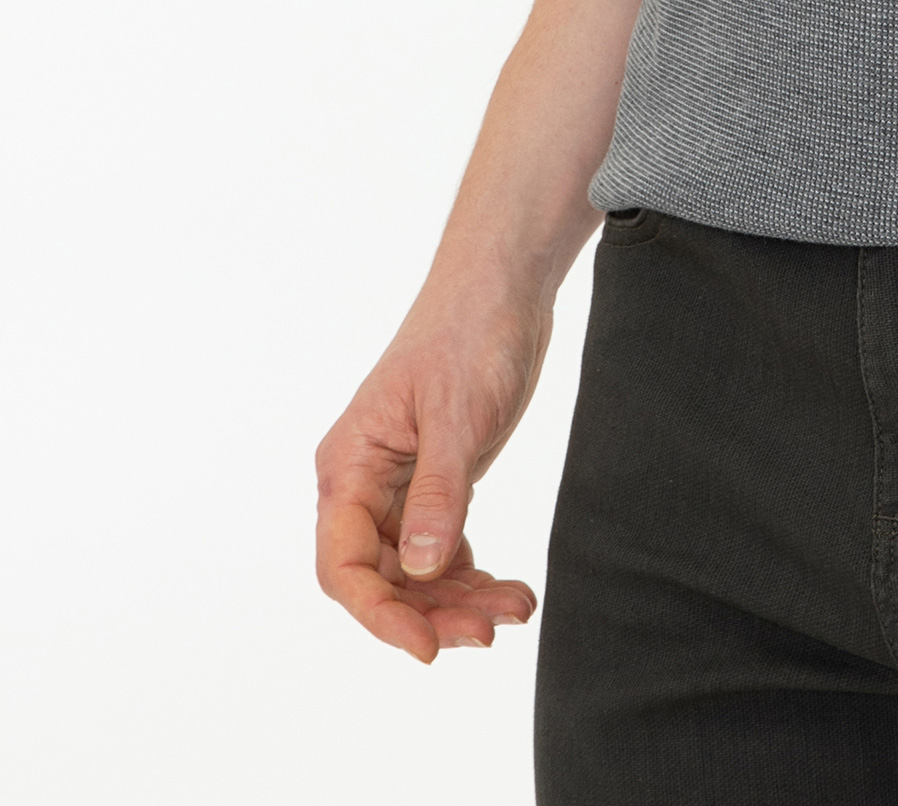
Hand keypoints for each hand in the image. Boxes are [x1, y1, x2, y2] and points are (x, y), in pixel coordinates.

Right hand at [315, 279, 551, 664]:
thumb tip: (417, 569)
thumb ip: (438, 493)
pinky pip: (444, 550)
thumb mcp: (456, 415)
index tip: (428, 647)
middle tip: (490, 630)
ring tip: (516, 609)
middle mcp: (364, 485)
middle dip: (433, 612)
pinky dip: (473, 576)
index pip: (344, 565)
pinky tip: (509, 590)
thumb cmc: (468, 332)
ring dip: (460, 599)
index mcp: (348, 466)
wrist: (504, 286)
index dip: (379, 615)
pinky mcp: (438, 484)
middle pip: (382, 579)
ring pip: (416, 572)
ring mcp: (401, 487)